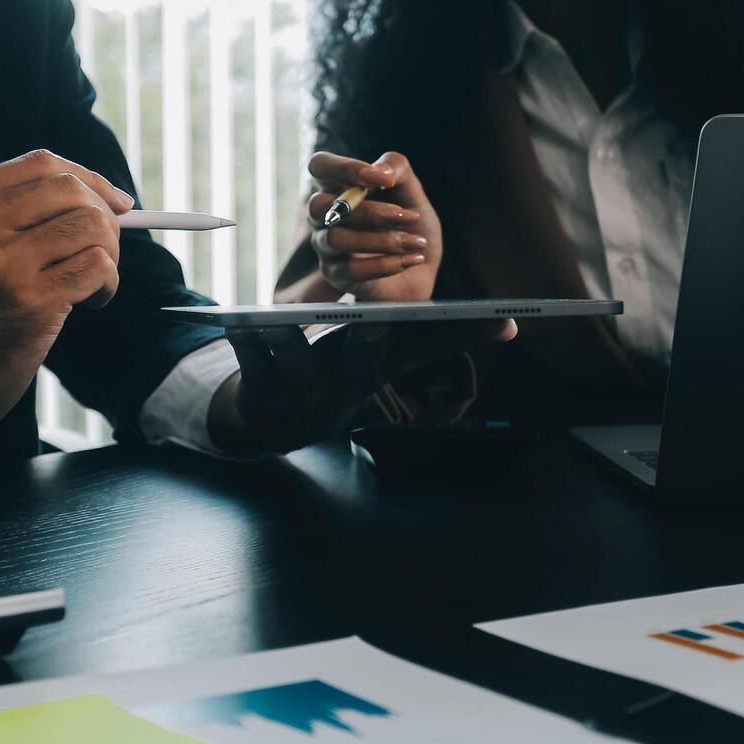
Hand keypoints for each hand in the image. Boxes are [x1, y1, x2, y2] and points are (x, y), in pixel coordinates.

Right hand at [0, 149, 131, 483]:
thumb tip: (104, 196)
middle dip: (105, 216)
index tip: (115, 203)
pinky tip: (89, 304)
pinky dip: (107, 284)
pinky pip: (98, 267)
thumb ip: (15, 214)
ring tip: (92, 284)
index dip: (88, 179)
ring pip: (91, 226)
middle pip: (69, 189)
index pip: (40, 164)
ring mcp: (0, 264)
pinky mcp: (29, 302)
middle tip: (106, 249)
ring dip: (109, 255)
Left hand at [209, 319, 516, 453]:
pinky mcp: (265, 397)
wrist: (281, 424)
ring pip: (297, 364)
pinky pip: (253, 370)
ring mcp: (306, 394)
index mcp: (381, 364)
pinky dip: (244, 348)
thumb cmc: (340, 373)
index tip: (507, 321)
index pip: (431, 347)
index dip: (467, 335)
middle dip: (370, 341)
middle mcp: (348, 382)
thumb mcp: (386, 356)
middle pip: (366, 360)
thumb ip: (432, 336)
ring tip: (272, 319)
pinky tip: (234, 326)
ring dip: (286, 343)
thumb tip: (508, 326)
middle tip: (377, 319)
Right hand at [306, 151, 440, 301]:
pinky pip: (351, 269)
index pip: (319, 166)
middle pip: (319, 205)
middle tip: (405, 216)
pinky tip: (412, 259)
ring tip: (417, 242)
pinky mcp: (336, 275)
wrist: (422, 270)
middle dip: (367, 211)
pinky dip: (387, 264)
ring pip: (335, 238)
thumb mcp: (413, 193)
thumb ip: (398, 170)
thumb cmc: (411, 226)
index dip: (345, 168)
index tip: (384, 181)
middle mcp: (325, 215)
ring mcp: (326, 246)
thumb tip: (379, 171)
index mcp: (339, 187)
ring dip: (382, 240)